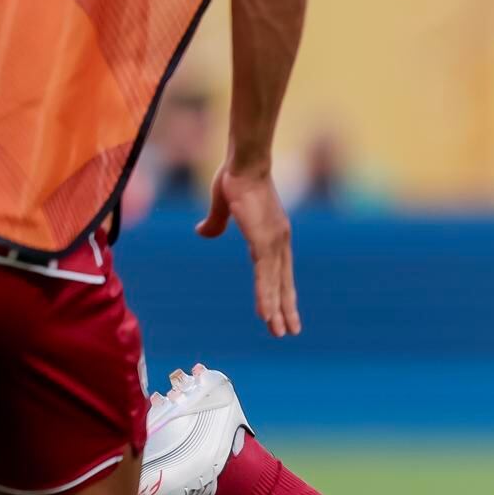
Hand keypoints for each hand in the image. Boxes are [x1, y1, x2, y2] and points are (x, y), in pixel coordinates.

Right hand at [199, 159, 299, 336]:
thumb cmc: (236, 178)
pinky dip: (267, 297)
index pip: (280, 270)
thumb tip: (202, 233)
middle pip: (284, 282)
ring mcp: (274, 243)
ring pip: (275, 285)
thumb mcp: (224, 206)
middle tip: (290, 331)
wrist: (244, 161)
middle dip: (286, 308)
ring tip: (280, 333)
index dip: (282, 290)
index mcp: (274, 235)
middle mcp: (280, 242)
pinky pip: (266, 277)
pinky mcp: (264, 242)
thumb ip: (215, 223)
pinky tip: (268, 315)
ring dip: (277, 310)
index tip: (286, 309)